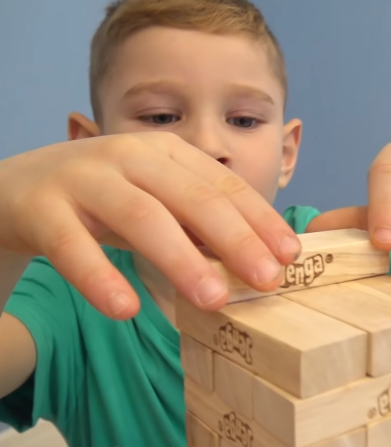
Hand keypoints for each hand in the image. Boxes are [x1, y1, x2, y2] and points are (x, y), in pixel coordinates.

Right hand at [0, 132, 300, 318]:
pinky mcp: (41, 208)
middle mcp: (130, 157)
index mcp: (167, 154)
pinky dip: (101, 277)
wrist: (15, 188)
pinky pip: (72, 246)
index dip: (260, 220)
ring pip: (142, 217)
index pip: (224, 186)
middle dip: (235, 240)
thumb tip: (257, 261)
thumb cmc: (102, 198)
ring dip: (182, 260)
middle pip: (193, 198)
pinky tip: (125, 309)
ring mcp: (84, 178)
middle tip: (267, 281)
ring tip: (213, 300)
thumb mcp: (155, 200)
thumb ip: (197, 224)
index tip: (290, 257)